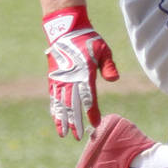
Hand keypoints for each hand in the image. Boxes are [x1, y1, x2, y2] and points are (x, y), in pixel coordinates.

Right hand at [42, 5, 119, 139]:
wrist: (65, 30)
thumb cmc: (88, 40)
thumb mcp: (103, 49)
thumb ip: (108, 65)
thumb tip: (114, 79)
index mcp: (84, 74)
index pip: (89, 97)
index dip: (92, 112)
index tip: (95, 124)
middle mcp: (70, 79)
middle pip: (73, 105)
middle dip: (75, 122)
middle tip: (78, 137)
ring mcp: (60, 79)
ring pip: (60, 103)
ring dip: (62, 119)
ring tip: (63, 133)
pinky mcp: (53, 78)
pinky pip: (53, 96)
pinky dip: (54, 108)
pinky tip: (56, 118)